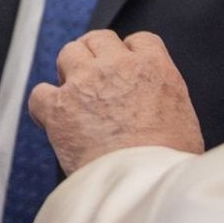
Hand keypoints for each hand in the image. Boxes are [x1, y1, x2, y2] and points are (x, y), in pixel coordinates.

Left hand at [28, 31, 203, 174]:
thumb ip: (165, 98)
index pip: (139, 40)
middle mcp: (117, 66)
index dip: (129, 54)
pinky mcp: (58, 107)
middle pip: (98, 39)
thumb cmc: (169, 161)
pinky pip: (39, 93)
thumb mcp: (184, 117)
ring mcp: (85, 83)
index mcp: (154, 66)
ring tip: (75, 97)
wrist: (144, 182)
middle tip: (95, 82)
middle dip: (95, 56)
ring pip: (68, 53)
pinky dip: (43, 105)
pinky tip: (53, 120)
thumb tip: (157, 108)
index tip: (125, 69)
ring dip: (69, 71)